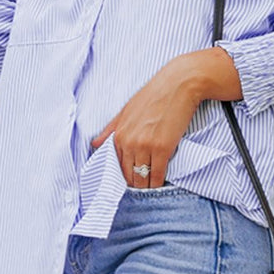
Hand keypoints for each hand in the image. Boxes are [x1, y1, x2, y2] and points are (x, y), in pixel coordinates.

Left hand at [90, 54, 204, 188]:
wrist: (178, 85)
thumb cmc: (154, 95)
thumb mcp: (126, 110)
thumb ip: (110, 129)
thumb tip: (95, 145)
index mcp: (119, 134)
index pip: (117, 166)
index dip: (124, 176)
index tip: (131, 181)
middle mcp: (129, 142)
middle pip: (129, 175)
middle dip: (135, 183)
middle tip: (142, 188)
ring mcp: (145, 146)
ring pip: (142, 178)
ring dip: (146, 186)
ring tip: (151, 188)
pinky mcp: (162, 149)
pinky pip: (158, 175)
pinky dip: (158, 183)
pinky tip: (160, 184)